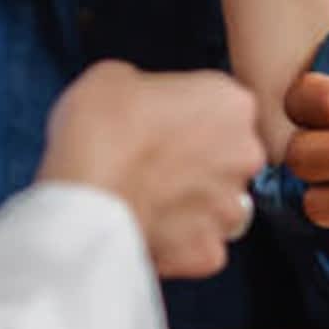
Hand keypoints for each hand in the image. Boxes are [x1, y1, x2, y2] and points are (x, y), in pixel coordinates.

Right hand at [40, 61, 266, 279]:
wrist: (83, 194)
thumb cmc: (99, 131)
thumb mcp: (116, 76)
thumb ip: (149, 88)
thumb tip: (143, 101)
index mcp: (231, 102)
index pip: (220, 104)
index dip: (187, 113)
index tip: (161, 121)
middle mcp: (245, 154)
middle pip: (228, 155)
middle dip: (198, 159)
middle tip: (153, 160)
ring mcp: (230, 207)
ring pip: (218, 204)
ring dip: (191, 202)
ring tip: (148, 198)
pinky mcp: (208, 251)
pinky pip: (199, 244)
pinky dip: (177, 241)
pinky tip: (147, 227)